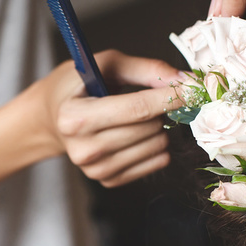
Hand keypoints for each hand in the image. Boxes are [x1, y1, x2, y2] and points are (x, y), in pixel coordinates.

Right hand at [33, 50, 183, 187]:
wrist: (52, 119)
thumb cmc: (78, 87)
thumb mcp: (105, 65)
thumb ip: (145, 69)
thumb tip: (183, 81)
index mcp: (75, 117)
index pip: (136, 109)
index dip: (170, 97)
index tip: (193, 88)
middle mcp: (83, 149)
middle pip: (149, 128)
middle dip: (158, 109)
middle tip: (146, 97)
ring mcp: (95, 169)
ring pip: (157, 146)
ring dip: (157, 127)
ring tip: (134, 117)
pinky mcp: (108, 180)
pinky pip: (156, 162)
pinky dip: (154, 145)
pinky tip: (135, 134)